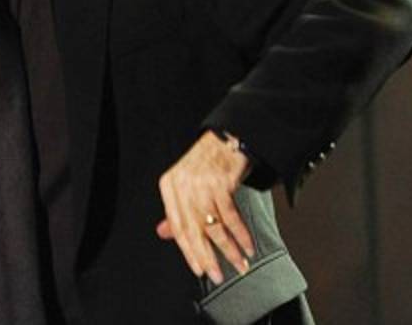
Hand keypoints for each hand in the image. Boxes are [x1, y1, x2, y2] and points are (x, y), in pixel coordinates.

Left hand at [156, 131, 254, 283]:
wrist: (230, 135)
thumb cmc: (208, 160)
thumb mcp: (186, 183)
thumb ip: (176, 209)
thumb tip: (163, 233)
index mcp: (170, 186)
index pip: (177, 226)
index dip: (188, 252)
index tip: (198, 270)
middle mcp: (183, 185)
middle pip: (193, 230)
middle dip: (207, 257)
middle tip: (217, 275)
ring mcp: (201, 183)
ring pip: (214, 226)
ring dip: (229, 250)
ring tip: (239, 264)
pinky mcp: (221, 182)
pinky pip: (231, 216)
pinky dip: (241, 234)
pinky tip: (247, 246)